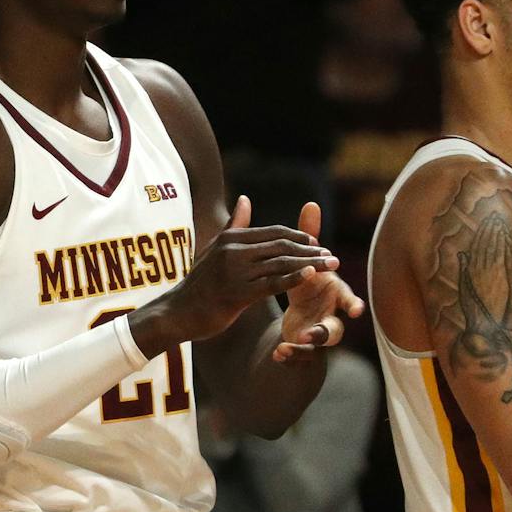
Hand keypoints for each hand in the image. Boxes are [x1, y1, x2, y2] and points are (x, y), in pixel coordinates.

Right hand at [132, 195, 335, 353]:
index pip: (274, 232)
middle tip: (334, 257)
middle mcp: (233, 250)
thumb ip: (235, 226)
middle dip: (311, 250)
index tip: (318, 244)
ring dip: (311, 264)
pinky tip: (311, 277)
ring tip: (332, 267)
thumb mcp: (215, 250)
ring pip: (281, 263)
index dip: (299, 237)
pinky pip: (272, 283)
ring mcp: (235, 271)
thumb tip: (246, 198)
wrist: (177, 313)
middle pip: (282, 245)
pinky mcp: (237, 293)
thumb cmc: (199, 284)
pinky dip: (293, 278)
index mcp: (231, 238)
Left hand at [273, 201, 364, 361]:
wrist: (300, 324)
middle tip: (318, 337)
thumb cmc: (308, 289)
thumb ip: (309, 238)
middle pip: (336, 328)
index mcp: (332, 296)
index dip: (352, 305)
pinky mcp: (304, 350)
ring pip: (316, 346)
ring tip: (291, 343)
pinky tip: (278, 354)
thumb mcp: (306, 264)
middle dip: (330, 331)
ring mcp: (317, 336)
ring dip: (305, 345)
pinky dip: (290, 355)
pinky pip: (300, 356)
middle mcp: (330, 317)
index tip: (356, 311)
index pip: (346, 299)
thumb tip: (311, 203)